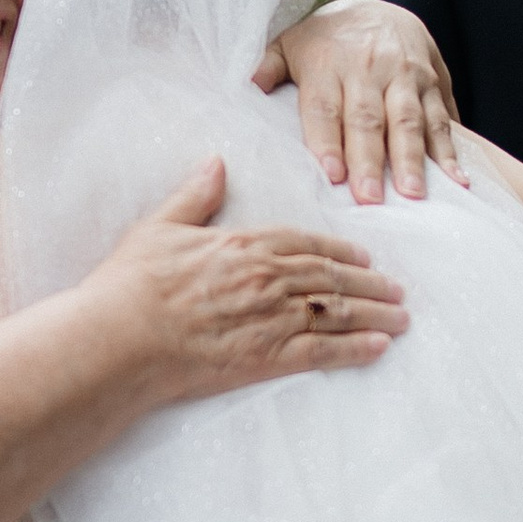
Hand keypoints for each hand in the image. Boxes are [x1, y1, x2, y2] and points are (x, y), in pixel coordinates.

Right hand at [89, 156, 406, 401]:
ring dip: (374, 315)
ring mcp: (271, 318)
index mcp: (245, 245)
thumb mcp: (160, 227)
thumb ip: (195, 196)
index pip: (305, 244)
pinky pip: (322, 352)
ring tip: (400, 319)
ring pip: (337, 312)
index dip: (339, 251)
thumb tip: (215, 163)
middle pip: (331, 278)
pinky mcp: (266, 358)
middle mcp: (267, 278)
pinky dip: (354, 349)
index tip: (362, 257)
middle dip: (370, 284)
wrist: (121, 337)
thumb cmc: (132, 284)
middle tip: (397, 290)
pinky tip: (378, 348)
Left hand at [256, 0, 464, 204]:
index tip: (332, 174)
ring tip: (413, 194)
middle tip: (370, 198)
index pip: (325, 106)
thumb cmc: (326, 40)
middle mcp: (368, 68)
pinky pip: (443, 118)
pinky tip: (458, 181)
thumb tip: (245, 86)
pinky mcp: (434, 82)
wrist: (378, 7)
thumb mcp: (290, 43)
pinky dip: (452, 151)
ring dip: (412, 159)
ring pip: (409, 120)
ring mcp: (404, 76)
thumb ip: (267, 66)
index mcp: (328, 63)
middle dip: (369, 160)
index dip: (328, 141)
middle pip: (368, 118)